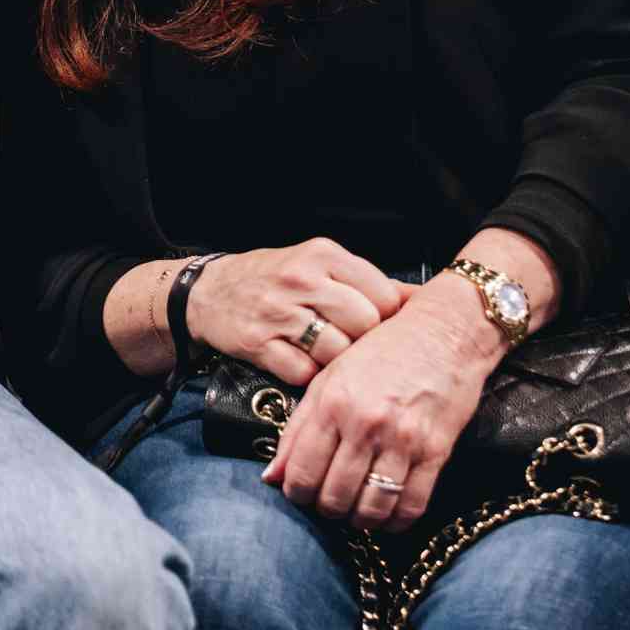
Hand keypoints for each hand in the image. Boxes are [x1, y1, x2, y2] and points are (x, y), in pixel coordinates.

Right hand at [190, 238, 407, 386]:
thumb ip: (366, 281)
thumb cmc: (275, 279)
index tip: (378, 326)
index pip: (383, 294)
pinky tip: (302, 363)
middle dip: (365, 342)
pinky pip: (303, 372)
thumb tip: (421, 301)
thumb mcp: (319, 264)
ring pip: (337, 351)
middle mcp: (301, 279)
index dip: (387, 318)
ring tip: (328, 355)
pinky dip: (308, 375)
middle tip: (353, 345)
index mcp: (323, 254)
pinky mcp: (258, 343)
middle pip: (364, 324)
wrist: (208, 291)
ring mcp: (278, 312)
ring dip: (338, 362)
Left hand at [261, 294, 495, 529]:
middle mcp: (364, 423)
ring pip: (371, 509)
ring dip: (360, 520)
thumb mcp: (331, 377)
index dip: (296, 493)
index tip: (301, 493)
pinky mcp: (435, 451)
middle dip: (327, 508)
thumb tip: (271, 477)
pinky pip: (411, 505)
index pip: (301, 473)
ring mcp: (402, 439)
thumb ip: (298, 428)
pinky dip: (396, 521)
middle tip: (330, 501)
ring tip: (357, 510)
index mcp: (332, 402)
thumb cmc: (384, 350)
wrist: (446, 330)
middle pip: (334, 497)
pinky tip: (388, 514)